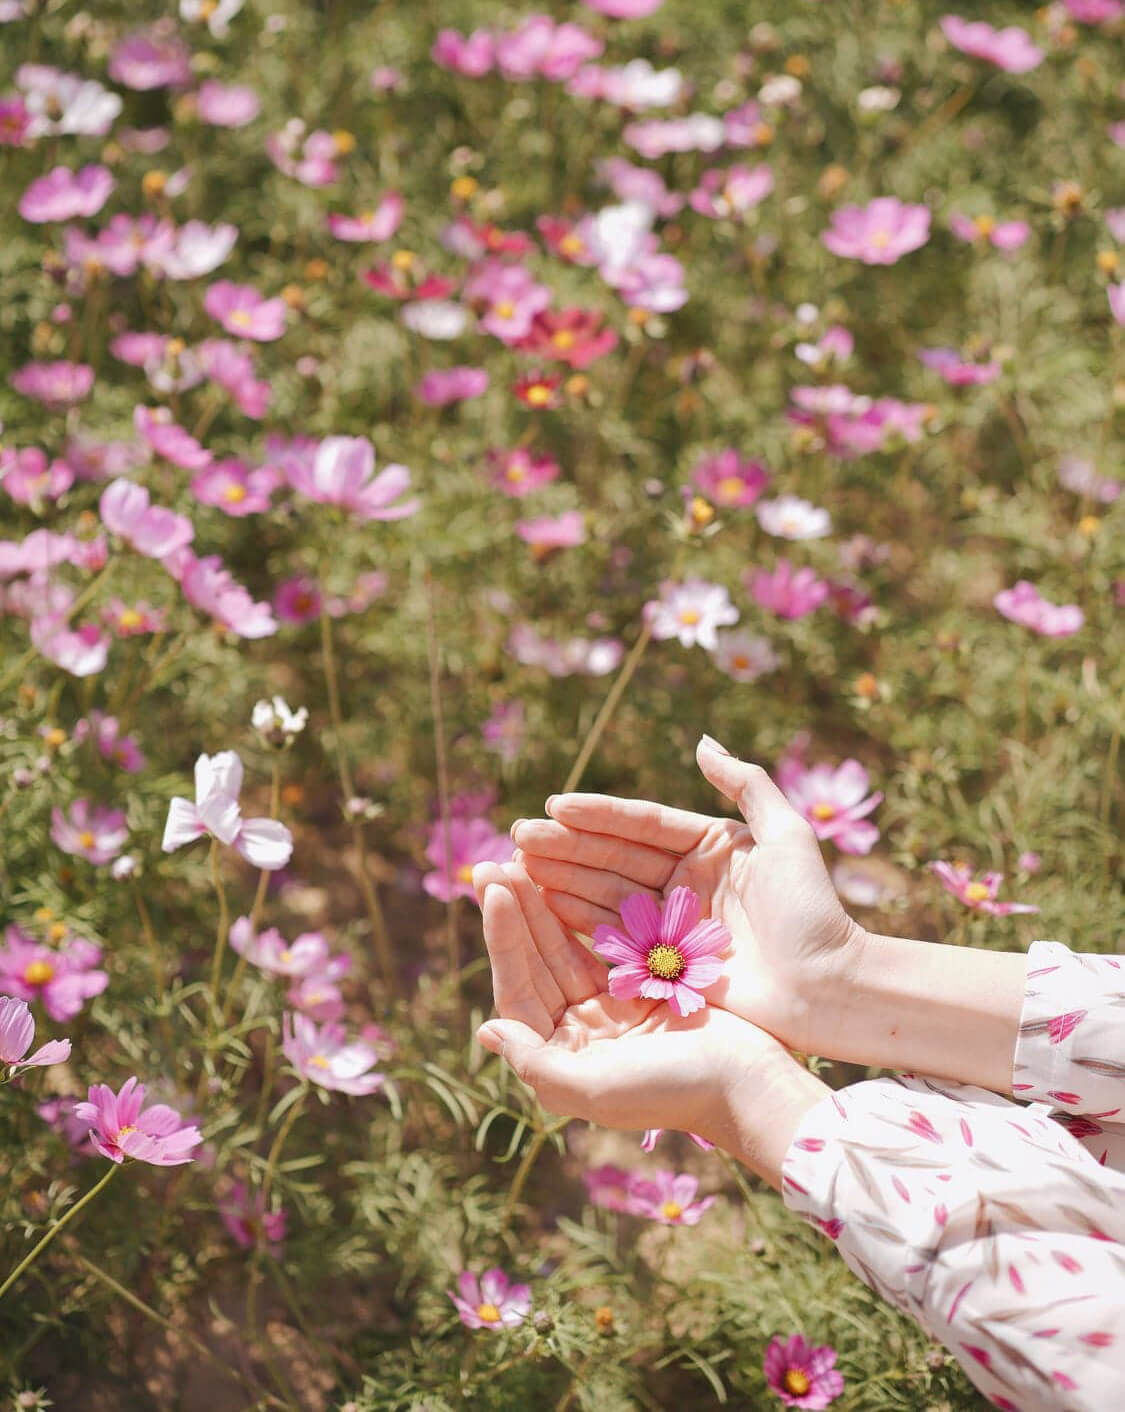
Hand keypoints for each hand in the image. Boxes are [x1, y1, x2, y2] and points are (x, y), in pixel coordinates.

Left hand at [473, 857, 820, 1181]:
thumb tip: (487, 1030)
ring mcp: (614, 1005)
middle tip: (497, 861)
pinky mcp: (648, 985)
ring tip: (526, 856)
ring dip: (547, 902)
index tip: (491, 888)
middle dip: (518, 910)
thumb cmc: (672, 1091)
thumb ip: (537, 1063)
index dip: (503, 938)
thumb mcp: (595, 1087)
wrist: (749, 1084)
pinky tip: (573, 873)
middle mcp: (581, 1028)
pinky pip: (608, 939)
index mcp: (562, 1054)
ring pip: (569, 944)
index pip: (519, 987)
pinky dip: (590, 908)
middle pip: (539, 961)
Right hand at [510, 736, 863, 1057]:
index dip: (598, 815)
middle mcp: (684, 881)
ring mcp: (671, 924)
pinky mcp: (664, 966)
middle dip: (565, 847)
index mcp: (708, 847)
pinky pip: (613, 938)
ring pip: (606, 894)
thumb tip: (701, 742)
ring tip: (516, 867)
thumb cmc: (814, 911)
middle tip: (518, 837)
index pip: (642, 824)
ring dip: (560, 881)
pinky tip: (541, 909)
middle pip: (614, 858)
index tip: (555, 805)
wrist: (830, 989)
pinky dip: (576, 923)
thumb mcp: (788, 836)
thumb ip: (747, 783)